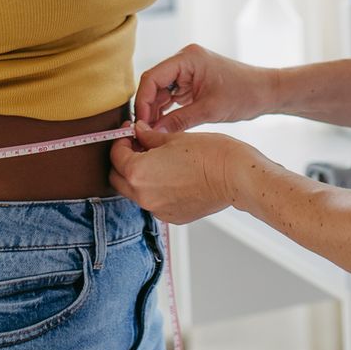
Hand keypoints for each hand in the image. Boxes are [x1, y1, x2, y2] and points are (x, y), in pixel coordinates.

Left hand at [109, 122, 254, 223]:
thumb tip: (138, 132)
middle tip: (138, 146)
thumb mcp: (174, 138)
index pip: (116, 156)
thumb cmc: (209, 154)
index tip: (129, 133)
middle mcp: (143, 196)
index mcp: (138, 173)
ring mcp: (158, 209)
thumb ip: (149, 137)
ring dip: (139, 177)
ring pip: (136, 192)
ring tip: (158, 161)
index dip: (121, 141)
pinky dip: (156, 190)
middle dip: (124, 162)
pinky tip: (173, 176)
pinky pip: (155, 202)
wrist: (235, 176)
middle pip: (118, 179)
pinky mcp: (172, 217)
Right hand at [135, 44, 279, 131]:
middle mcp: (184, 61)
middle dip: (147, 108)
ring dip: (155, 111)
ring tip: (151, 133)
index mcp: (187, 58)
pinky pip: (171, 96)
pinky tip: (162, 127)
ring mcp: (188, 71)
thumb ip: (179, 121)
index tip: (140, 124)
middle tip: (143, 132)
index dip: (143, 101)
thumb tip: (153, 133)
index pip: (152, 77)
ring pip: (160, 92)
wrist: (266, 92)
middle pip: (154, 84)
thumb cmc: (244, 94)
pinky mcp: (192, 82)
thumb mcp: (210, 110)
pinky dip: (166, 111)